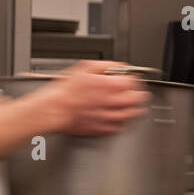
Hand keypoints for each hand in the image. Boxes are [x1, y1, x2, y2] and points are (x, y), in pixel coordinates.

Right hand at [34, 61, 150, 135]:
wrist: (54, 110)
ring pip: (132, 114)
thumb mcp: (86, 67)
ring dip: (134, 108)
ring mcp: (110, 117)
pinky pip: (120, 127)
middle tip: (136, 92)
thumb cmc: (66, 91)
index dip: (134, 78)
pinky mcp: (103, 129)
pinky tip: (119, 117)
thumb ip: (107, 65)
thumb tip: (120, 67)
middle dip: (138, 93)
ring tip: (132, 105)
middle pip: (138, 99)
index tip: (131, 78)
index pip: (134, 82)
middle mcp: (114, 103)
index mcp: (112, 86)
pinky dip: (122, 122)